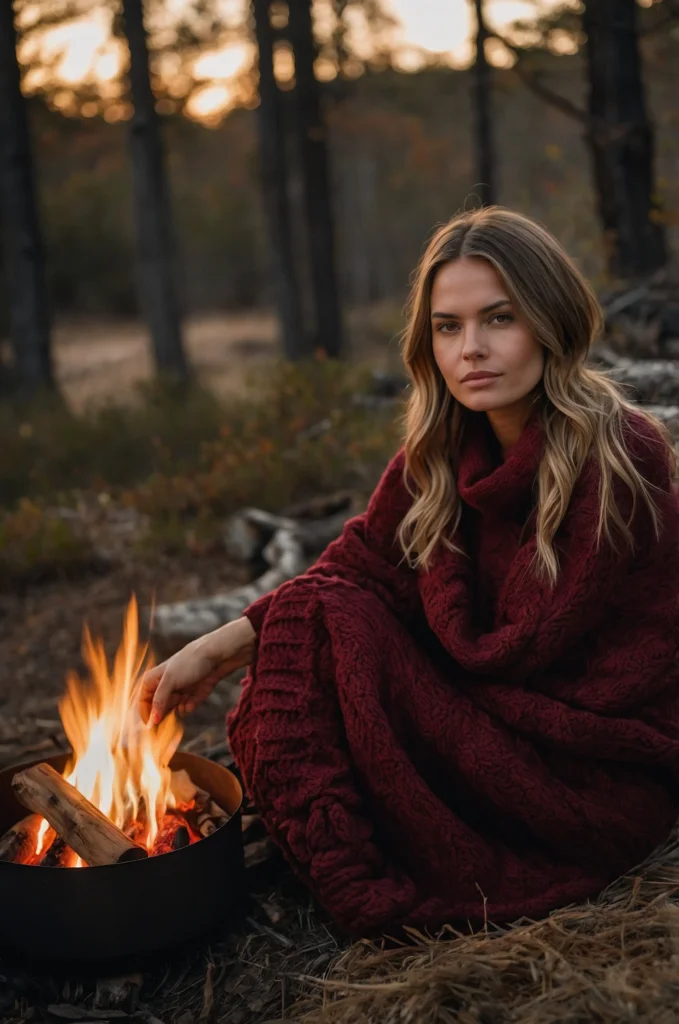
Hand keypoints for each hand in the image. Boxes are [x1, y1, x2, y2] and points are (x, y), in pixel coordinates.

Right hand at [139, 617, 255, 724]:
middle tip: (167, 721)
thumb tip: (152, 721)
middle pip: (158, 707)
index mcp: (154, 679)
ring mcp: (180, 690)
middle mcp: (165, 685)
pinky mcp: (193, 694)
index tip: (151, 727)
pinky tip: (192, 700)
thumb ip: (159, 701)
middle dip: (163, 713)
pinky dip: (190, 706)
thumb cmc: (189, 663)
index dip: (146, 714)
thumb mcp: (170, 681)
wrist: (217, 655)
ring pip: (173, 708)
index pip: (143, 701)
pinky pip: (188, 707)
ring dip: (177, 708)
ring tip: (183, 700)